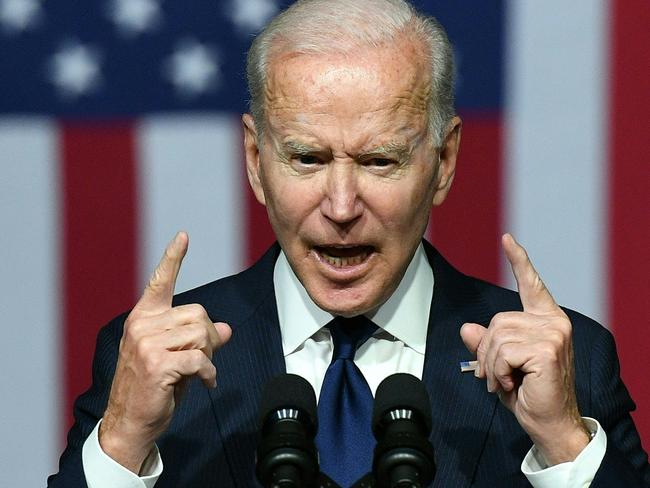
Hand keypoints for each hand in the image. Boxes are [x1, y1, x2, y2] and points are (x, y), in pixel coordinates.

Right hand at [99, 232, 231, 472]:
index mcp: (144, 317)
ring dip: (209, 356)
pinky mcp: (157, 363)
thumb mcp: (178, 357)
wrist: (130, 422)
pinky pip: (200, 359)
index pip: (160, 281)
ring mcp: (146, 343)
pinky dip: (209, 374)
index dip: (173, 258)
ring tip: (201, 372)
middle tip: (206, 359)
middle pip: (199, 314)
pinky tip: (205, 384)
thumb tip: (227, 328)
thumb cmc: (154, 387)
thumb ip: (199, 339)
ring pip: (202, 335)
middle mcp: (142, 324)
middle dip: (210, 337)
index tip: (184, 235)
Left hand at [460, 234, 589, 464]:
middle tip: (497, 376)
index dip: (519, 261)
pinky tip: (511, 383)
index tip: (507, 239)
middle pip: (497, 321)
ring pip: (496, 336)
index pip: (531, 285)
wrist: (549, 424)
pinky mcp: (547, 348)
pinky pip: (502, 351)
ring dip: (492, 364)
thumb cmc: (528, 394)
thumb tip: (467, 328)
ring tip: (504, 381)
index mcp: (545, 320)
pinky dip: (498, 371)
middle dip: (487, 352)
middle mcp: (553, 322)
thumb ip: (486, 344)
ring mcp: (553, 333)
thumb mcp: (500, 365)